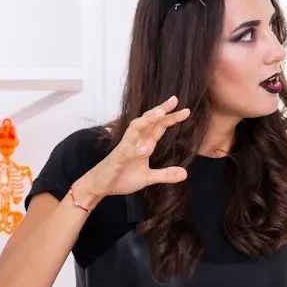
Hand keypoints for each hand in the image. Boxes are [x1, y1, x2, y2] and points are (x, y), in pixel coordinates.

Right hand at [78, 95, 192, 201]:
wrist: (101, 185)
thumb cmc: (122, 177)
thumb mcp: (147, 178)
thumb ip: (165, 175)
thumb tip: (185, 174)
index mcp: (144, 144)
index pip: (158, 127)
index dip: (171, 118)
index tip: (186, 111)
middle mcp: (135, 142)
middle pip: (148, 121)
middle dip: (160, 110)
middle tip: (174, 100)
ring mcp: (125, 148)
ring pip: (135, 129)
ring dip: (147, 120)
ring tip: (160, 113)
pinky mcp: (117, 158)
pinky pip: (126, 152)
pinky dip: (135, 150)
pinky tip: (145, 150)